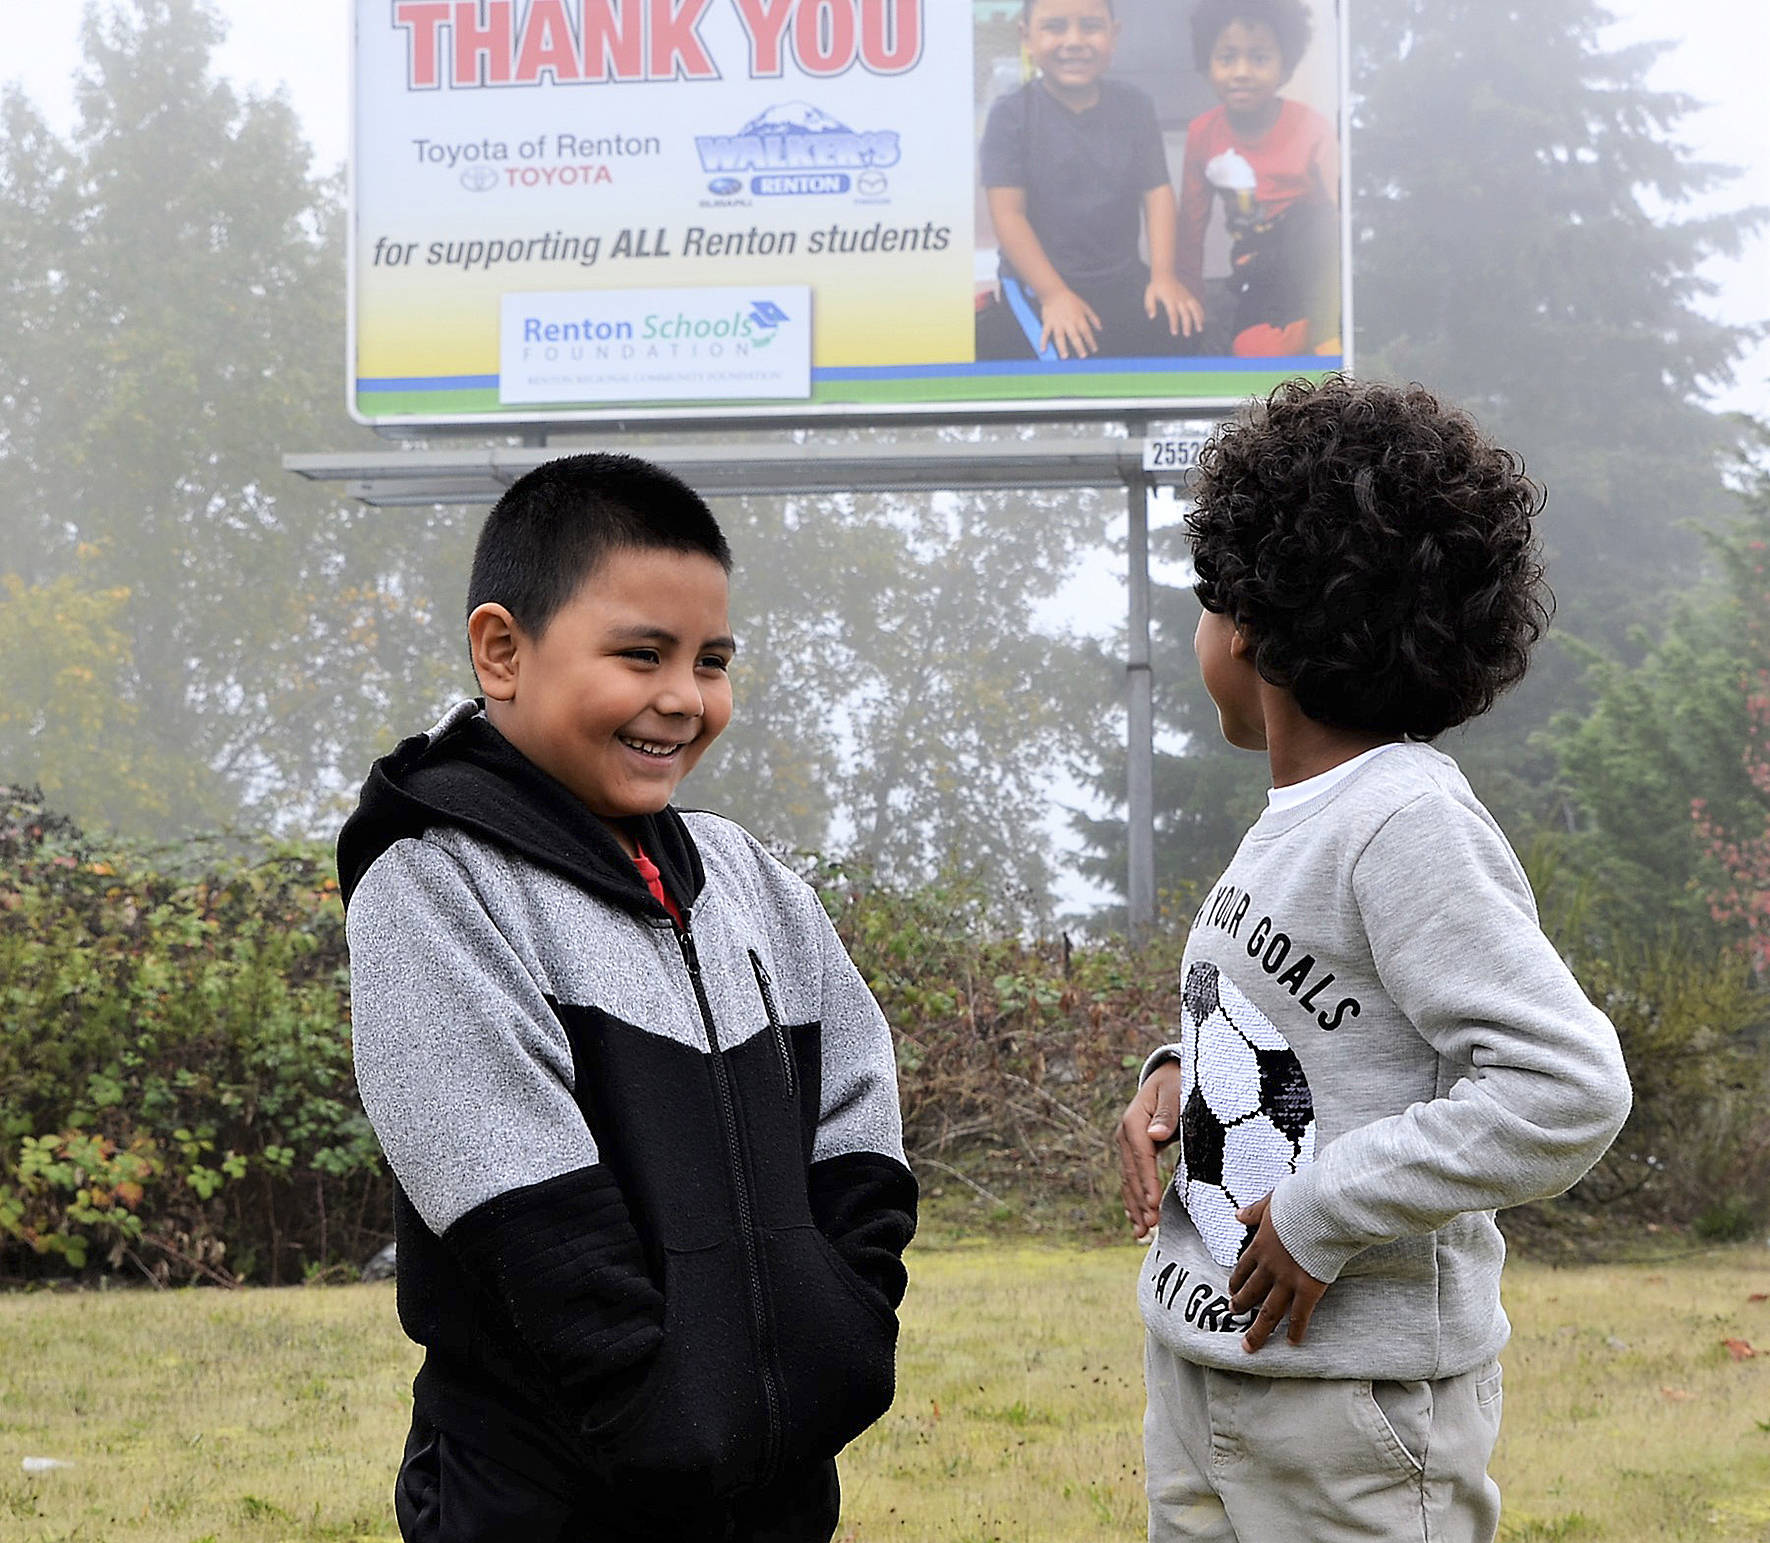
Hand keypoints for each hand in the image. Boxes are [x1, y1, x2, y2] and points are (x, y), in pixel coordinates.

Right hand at [1038, 288, 1100, 358]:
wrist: (1054, 292)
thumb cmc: (1071, 300)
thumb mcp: (1085, 306)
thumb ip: (1093, 318)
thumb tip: (1100, 329)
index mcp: (1078, 318)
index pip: (1086, 331)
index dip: (1091, 341)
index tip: (1094, 350)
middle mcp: (1068, 322)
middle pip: (1074, 336)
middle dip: (1079, 346)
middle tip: (1083, 356)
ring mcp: (1057, 323)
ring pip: (1060, 337)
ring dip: (1062, 347)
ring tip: (1065, 357)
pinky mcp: (1048, 323)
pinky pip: (1045, 333)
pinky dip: (1043, 342)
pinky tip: (1043, 350)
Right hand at [1116, 1060, 1180, 1238]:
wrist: (1168, 1076)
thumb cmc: (1176, 1084)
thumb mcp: (1175, 1092)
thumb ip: (1167, 1113)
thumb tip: (1156, 1133)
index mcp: (1134, 1121)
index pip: (1141, 1157)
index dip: (1147, 1181)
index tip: (1153, 1204)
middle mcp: (1125, 1134)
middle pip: (1131, 1173)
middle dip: (1139, 1201)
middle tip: (1150, 1226)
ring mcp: (1126, 1144)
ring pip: (1127, 1180)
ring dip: (1134, 1207)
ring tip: (1142, 1232)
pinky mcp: (1132, 1151)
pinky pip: (1130, 1178)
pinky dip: (1132, 1199)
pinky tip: (1136, 1220)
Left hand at [1145, 275, 1204, 337]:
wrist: (1165, 274)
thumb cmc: (1155, 287)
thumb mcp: (1149, 294)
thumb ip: (1150, 305)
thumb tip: (1151, 317)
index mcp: (1169, 299)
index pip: (1173, 314)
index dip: (1174, 323)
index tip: (1174, 333)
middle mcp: (1179, 298)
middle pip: (1185, 313)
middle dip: (1187, 324)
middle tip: (1186, 335)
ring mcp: (1185, 297)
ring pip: (1194, 309)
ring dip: (1198, 319)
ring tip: (1199, 329)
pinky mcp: (1189, 296)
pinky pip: (1196, 305)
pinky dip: (1200, 312)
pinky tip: (1202, 321)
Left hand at [1228, 1193, 1327, 1352]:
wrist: (1321, 1209)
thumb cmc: (1299, 1202)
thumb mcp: (1271, 1202)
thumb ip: (1255, 1211)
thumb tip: (1238, 1214)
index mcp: (1260, 1245)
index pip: (1243, 1268)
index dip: (1236, 1281)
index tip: (1231, 1289)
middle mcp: (1269, 1267)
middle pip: (1250, 1292)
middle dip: (1241, 1304)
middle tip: (1233, 1313)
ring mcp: (1287, 1281)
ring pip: (1268, 1311)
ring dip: (1258, 1329)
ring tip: (1249, 1342)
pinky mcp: (1308, 1289)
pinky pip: (1300, 1316)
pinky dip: (1296, 1331)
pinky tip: (1293, 1343)